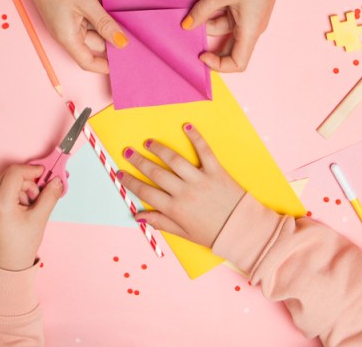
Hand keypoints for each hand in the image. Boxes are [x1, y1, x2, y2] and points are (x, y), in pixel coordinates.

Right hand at [0, 0, 126, 73]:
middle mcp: (65, 35)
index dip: (105, 67)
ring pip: (91, 33)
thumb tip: (122, 43)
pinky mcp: (67, 15)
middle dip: (110, 45)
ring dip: (105, 30)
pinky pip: (86, 23)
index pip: (87, 63)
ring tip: (123, 22)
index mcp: (67, 38)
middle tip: (132, 39)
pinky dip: (97, 20)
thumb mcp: (87, 4)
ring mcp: (65, 24)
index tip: (123, 64)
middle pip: (92, 47)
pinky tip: (109, 12)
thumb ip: (105, 24)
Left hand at [0, 164, 62, 270]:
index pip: (15, 172)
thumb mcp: (40, 218)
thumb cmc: (22, 245)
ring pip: (0, 180)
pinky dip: (6, 192)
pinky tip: (15, 207)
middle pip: (7, 174)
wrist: (5, 265)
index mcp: (0, 204)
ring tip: (25, 205)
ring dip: (16, 186)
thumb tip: (58, 180)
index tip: (43, 174)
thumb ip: (50, 195)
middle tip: (36, 195)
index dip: (31, 170)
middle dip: (25, 181)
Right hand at [118, 124, 244, 247]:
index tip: (119, 174)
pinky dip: (196, 138)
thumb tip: (139, 216)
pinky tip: (187, 127)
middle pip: (156, 173)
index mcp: (175, 209)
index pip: (146, 192)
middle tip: (127, 152)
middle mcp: (185, 192)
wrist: (241, 230)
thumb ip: (161, 222)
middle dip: (139, 162)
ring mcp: (200, 180)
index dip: (130, 182)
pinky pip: (204, 151)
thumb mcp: (184, 233)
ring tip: (149, 143)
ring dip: (160, 149)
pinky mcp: (216, 171)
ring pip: (175, 160)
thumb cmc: (213, 233)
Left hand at [181, 0, 309, 72]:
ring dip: (207, 19)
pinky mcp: (246, 7)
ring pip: (224, 28)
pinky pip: (227, 15)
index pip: (238, 63)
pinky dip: (214, 10)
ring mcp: (249, 18)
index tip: (201, 54)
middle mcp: (251, 28)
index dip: (218, 65)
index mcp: (250, 31)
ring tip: (192, 5)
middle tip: (190, 31)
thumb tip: (185, 26)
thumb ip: (202, 10)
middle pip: (229, 48)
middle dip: (208, 41)